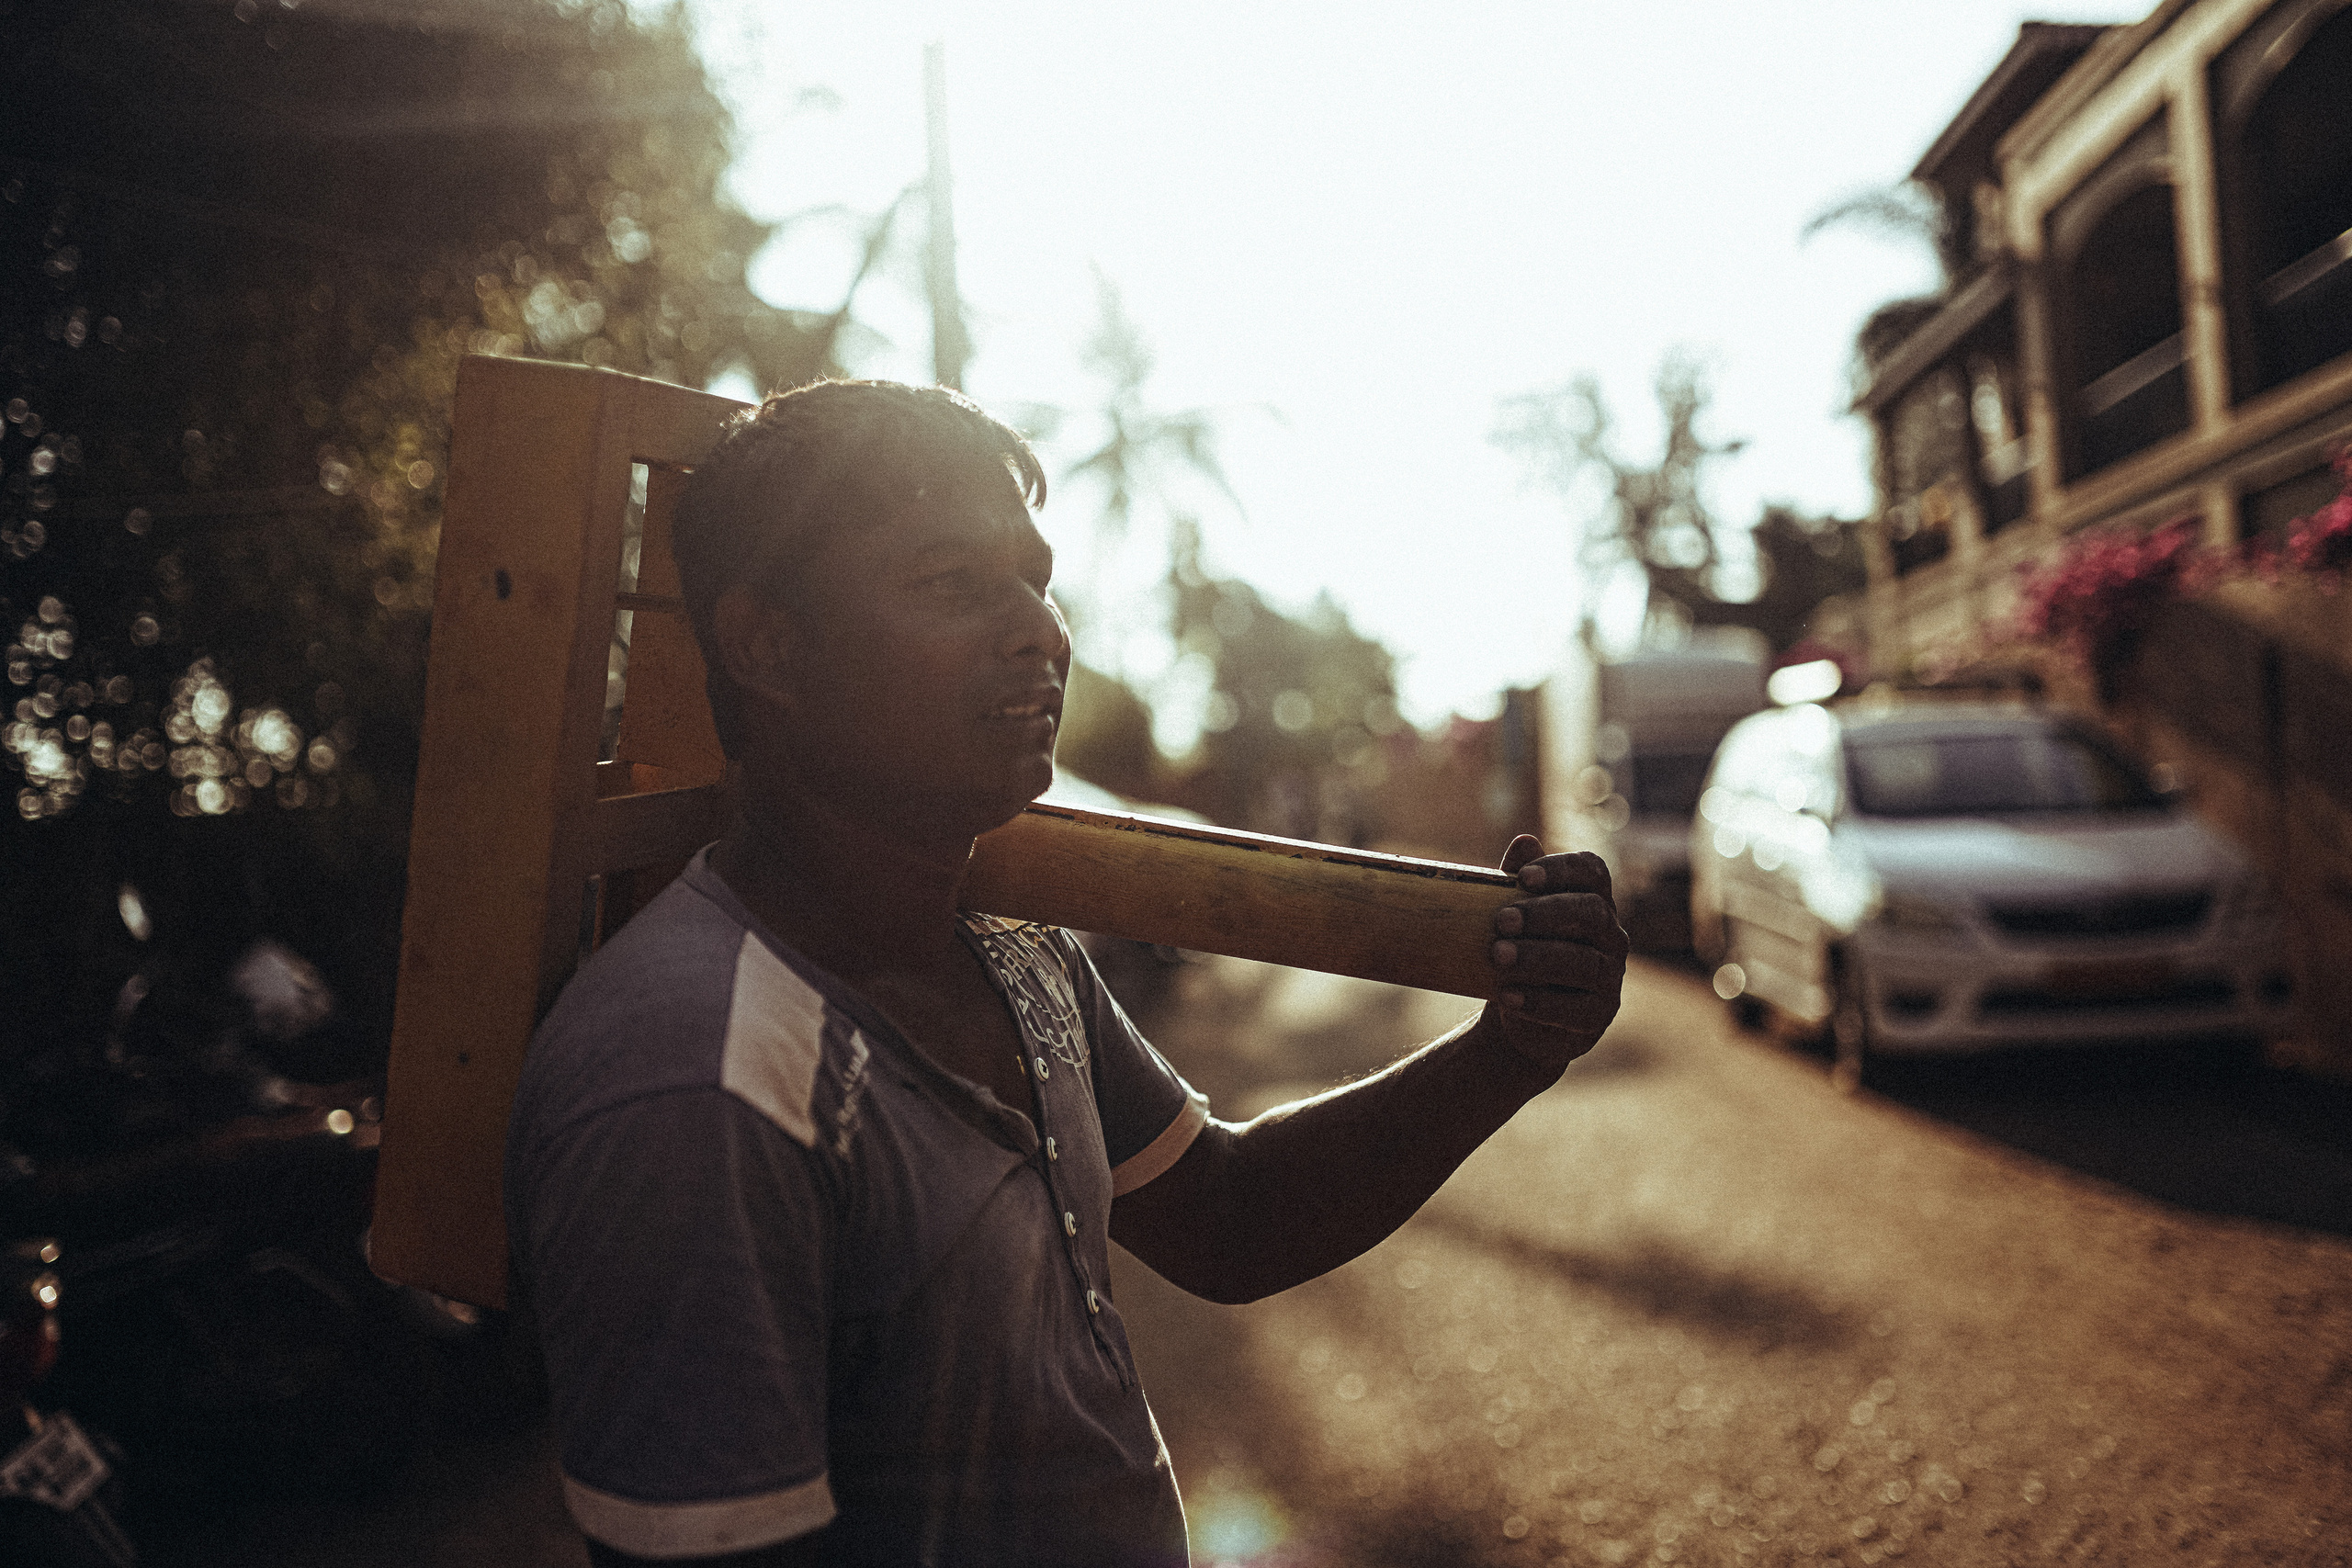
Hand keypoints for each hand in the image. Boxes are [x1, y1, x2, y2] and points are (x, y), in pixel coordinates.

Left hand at [1479, 835, 1627, 1071]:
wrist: (1515, 1008)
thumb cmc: (1516, 947)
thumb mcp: (1511, 914)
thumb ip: (1516, 881)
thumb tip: (1524, 841)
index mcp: (1593, 900)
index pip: (1592, 872)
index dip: (1561, 869)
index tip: (1522, 876)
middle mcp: (1611, 935)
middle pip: (1591, 913)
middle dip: (1545, 914)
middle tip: (1501, 920)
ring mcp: (1610, 977)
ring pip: (1585, 962)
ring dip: (1538, 958)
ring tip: (1498, 956)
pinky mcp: (1598, 1015)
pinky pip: (1576, 1009)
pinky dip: (1539, 1002)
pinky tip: (1507, 996)